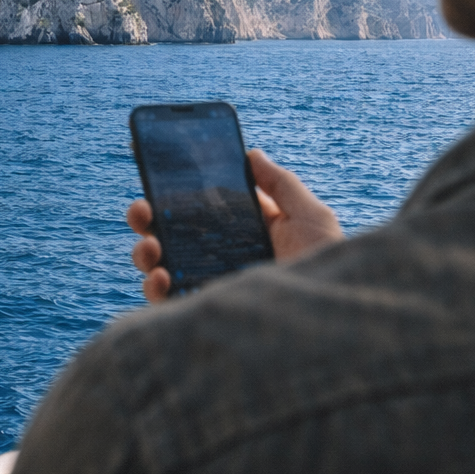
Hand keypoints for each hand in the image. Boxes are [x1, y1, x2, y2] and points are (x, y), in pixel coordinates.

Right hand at [128, 149, 344, 302]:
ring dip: (145, 252)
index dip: (173, 193)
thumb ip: (281, 184)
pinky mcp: (204, 311)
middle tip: (142, 211)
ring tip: (153, 246)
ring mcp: (209, 285)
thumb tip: (251, 154)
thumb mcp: (310, 216)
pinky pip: (167, 303)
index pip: (199, 208)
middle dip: (147, 219)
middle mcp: (220, 257)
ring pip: (161, 266)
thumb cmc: (326, 265)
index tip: (157, 176)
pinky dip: (154, 288)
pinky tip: (162, 277)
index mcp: (242, 231)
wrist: (331, 319)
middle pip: (171, 234)